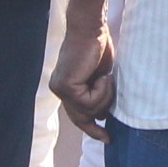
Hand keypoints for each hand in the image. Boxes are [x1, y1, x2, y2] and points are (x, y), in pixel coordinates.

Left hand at [51, 20, 116, 139]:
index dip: (90, 128)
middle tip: (108, 136)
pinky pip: (89, 102)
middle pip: (80, 118)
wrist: (90, 28)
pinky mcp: (66, 87)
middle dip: (95, 127)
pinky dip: (102, 91)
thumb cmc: (98, 47)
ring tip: (108, 78)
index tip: (106, 138)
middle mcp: (59, 90)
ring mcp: (60, 89)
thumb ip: (98, 94)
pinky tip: (103, 76)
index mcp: (65, 87)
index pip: (76, 114)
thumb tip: (103, 115)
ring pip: (88, 111)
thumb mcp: (100, 77)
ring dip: (105, 97)